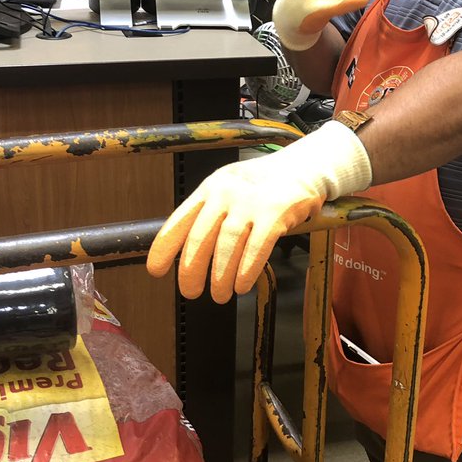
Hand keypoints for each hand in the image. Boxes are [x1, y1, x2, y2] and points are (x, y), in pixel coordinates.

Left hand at [147, 122, 372, 302]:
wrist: (304, 167)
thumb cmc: (263, 185)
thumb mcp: (229, 190)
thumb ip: (210, 215)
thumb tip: (189, 253)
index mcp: (209, 189)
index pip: (179, 221)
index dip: (165, 249)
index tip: (157, 271)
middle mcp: (225, 194)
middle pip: (200, 238)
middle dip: (192, 271)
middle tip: (191, 292)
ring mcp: (251, 202)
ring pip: (227, 245)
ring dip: (221, 276)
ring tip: (220, 295)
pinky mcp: (276, 212)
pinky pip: (256, 247)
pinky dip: (247, 270)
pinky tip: (242, 285)